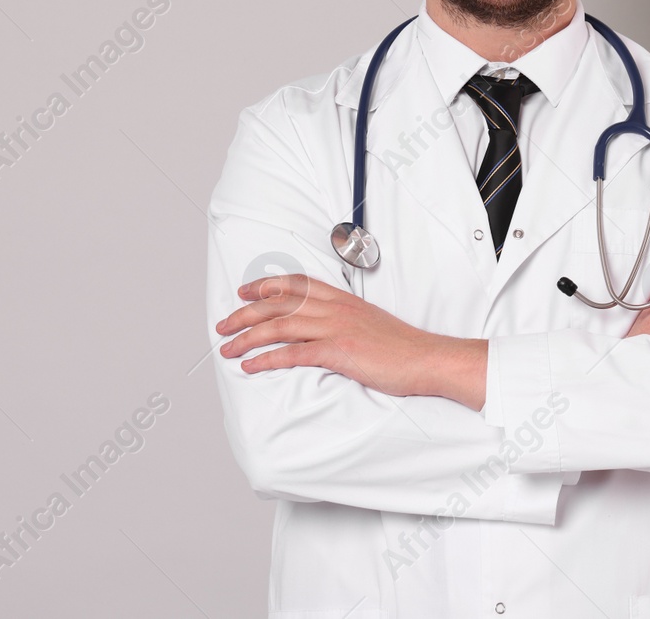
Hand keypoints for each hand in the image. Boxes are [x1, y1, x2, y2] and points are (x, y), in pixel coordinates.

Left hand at [214, 274, 486, 407]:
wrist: (426, 358)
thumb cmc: (401, 347)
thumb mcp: (369, 322)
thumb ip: (344, 319)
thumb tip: (324, 328)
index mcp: (341, 299)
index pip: (296, 283)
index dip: (266, 286)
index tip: (244, 291)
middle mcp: (334, 308)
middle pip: (278, 304)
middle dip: (244, 313)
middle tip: (223, 325)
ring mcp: (335, 328)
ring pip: (278, 326)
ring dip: (246, 338)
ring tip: (227, 349)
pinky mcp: (338, 351)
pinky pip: (292, 353)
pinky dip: (266, 359)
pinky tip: (250, 366)